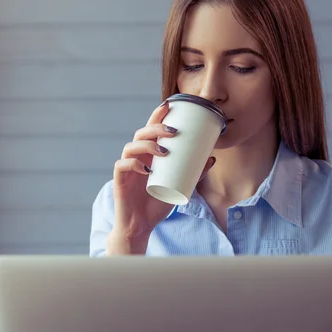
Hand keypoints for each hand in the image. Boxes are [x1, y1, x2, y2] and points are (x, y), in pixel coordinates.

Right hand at [109, 101, 215, 252]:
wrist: (141, 226)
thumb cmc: (157, 204)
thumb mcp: (181, 187)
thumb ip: (194, 173)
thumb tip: (212, 158)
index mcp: (149, 155)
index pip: (151, 129)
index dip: (158, 115)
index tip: (171, 105)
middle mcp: (136, 157)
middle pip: (142, 133)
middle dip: (157, 127)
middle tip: (174, 131)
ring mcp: (127, 167)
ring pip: (131, 146)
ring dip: (148, 145)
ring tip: (164, 151)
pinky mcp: (119, 180)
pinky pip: (122, 165)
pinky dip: (133, 164)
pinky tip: (146, 169)